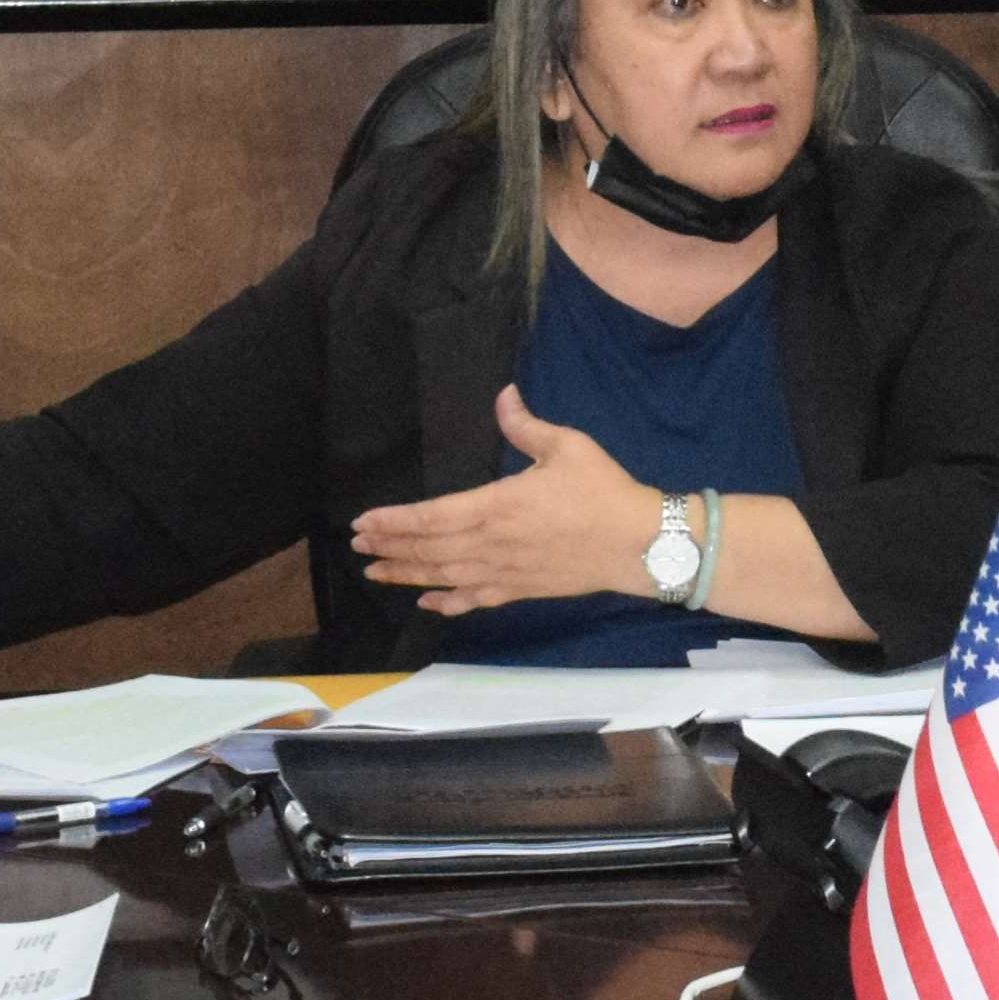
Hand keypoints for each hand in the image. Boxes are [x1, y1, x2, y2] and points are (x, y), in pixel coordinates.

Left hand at [351, 389, 660, 616]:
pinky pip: (475, 599)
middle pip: (428, 549)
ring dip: (406, 574)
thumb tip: (504, 395)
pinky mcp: (521, 590)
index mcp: (497, 506)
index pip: (431, 516)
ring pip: (444, 576)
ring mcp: (504, 572)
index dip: (394, 520)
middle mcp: (491, 544)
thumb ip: (527, 425)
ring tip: (375, 571)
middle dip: (389, 546)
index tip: (364, 520)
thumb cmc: (604, 491)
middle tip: (357, 545)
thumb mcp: (567, 446)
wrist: (641, 545)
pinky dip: (447, 603)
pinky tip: (426, 604)